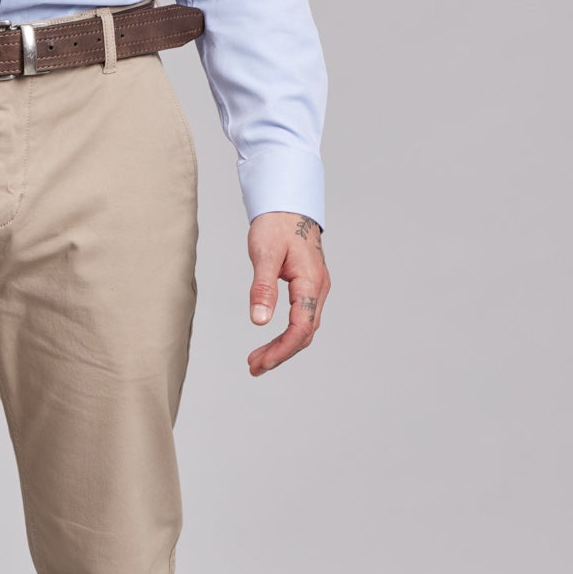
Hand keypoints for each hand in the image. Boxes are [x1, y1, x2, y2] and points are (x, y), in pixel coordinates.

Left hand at [246, 213, 328, 374]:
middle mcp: (318, 288)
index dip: (283, 348)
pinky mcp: (309, 287)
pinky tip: (271, 343)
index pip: (302, 326)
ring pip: (304, 328)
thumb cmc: (276, 225)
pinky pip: (303, 318)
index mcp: (310, 281)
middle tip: (254, 367)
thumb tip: (259, 321)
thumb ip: (263, 288)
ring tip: (258, 361)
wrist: (287, 205)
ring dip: (283, 347)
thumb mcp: (264, 253)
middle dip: (280, 353)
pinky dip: (287, 335)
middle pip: (305, 333)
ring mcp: (316, 288)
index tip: (262, 362)